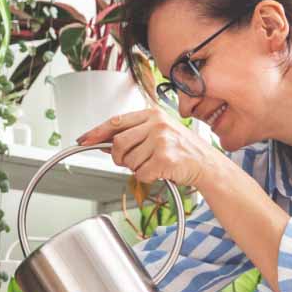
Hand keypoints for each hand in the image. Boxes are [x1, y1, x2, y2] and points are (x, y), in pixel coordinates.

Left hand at [76, 107, 219, 188]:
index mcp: (152, 114)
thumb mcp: (159, 133)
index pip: (116, 121)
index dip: (96, 132)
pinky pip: (141, 173)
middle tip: (126, 162)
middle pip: (118, 143)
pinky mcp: (165, 159)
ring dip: (136, 168)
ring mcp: (162, 141)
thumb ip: (133, 134)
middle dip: (118, 157)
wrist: (207, 165)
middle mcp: (157, 124)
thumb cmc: (183, 149)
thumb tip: (103, 142)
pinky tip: (160, 171)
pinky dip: (146, 177)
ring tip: (153, 163)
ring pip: (128, 161)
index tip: (83, 139)